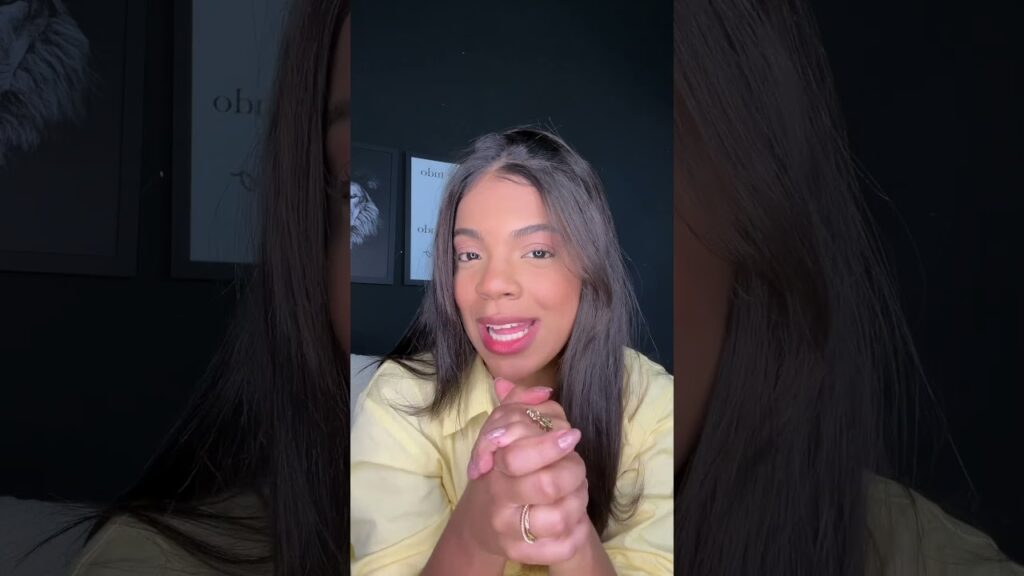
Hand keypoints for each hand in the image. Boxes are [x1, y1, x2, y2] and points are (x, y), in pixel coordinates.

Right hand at [454, 378, 590, 564]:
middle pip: (547, 485)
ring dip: (579, 500)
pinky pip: (563, 546)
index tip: (571, 436)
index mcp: (493, 469)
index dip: (550, 444)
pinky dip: (578, 530)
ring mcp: (509, 531)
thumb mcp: (502, 433)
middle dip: (574, 471)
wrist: (483, 522)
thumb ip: (519, 405)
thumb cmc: (501, 471)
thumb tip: (544, 390)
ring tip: (576, 490)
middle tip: (578, 466)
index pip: (519, 456)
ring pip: (560, 517)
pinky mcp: (523, 555)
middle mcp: (498, 501)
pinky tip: (575, 517)